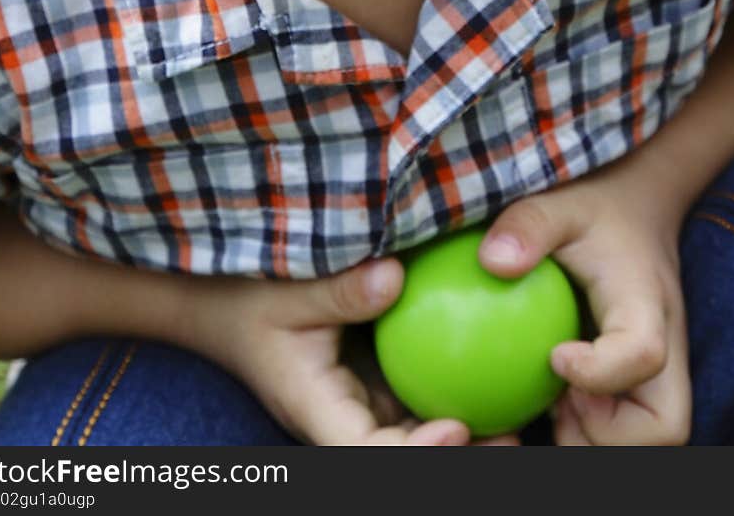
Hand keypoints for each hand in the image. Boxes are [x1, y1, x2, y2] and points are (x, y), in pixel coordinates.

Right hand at [179, 257, 517, 444]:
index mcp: (315, 407)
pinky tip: (491, 371)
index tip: (457, 430)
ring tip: (517, 421)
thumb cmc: (246, 295)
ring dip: (459, 435)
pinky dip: (446, 392)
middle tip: (510, 439)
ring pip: (409, 431)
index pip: (365, 451)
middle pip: (398, 454)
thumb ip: (338, 289)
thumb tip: (396, 277)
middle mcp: (339, 416)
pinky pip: (409, 397)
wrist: (216, 304)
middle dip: (453, 457)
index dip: (414, 454)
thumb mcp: (286, 290)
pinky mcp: (367, 382)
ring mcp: (354, 403)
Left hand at [479, 161, 691, 445]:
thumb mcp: (559, 203)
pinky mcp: (641, 385)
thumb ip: (528, 224)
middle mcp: (666, 348)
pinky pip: (624, 431)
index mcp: (646, 303)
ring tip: (554, 401)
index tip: (555, 357)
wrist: (637, 207)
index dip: (601, 373)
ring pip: (648, 440)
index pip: (643, 354)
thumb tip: (491, 262)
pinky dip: (587, 430)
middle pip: (665, 427)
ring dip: (594, 437)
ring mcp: (658, 373)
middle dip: (610, 436)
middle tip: (561, 400)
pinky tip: (550, 398)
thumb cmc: (594, 207)